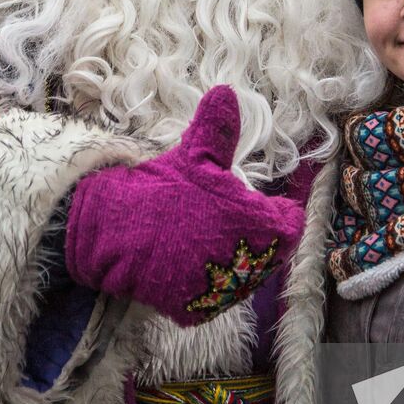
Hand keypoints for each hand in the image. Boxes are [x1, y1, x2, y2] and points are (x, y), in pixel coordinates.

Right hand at [65, 86, 309, 324]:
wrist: (112, 232)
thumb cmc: (160, 190)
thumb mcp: (192, 155)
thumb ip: (218, 129)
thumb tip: (228, 93)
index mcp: (259, 224)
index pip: (291, 225)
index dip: (278, 214)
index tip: (264, 206)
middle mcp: (249, 264)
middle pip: (269, 253)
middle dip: (253, 236)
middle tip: (224, 219)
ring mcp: (223, 292)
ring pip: (243, 276)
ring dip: (231, 259)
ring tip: (204, 239)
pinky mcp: (198, 310)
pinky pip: (213, 297)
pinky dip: (205, 283)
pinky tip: (186, 262)